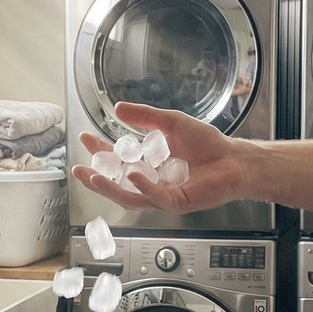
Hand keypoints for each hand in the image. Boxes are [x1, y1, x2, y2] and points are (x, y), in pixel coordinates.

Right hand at [71, 102, 248, 213]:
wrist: (234, 159)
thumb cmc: (208, 145)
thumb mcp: (170, 123)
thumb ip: (145, 117)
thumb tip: (119, 108)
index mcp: (148, 164)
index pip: (117, 159)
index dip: (100, 150)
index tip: (85, 137)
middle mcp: (152, 181)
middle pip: (117, 183)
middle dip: (96, 176)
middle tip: (78, 168)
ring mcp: (163, 194)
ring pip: (130, 197)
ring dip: (110, 188)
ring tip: (94, 177)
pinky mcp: (176, 202)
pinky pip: (155, 197)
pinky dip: (143, 187)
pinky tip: (132, 175)